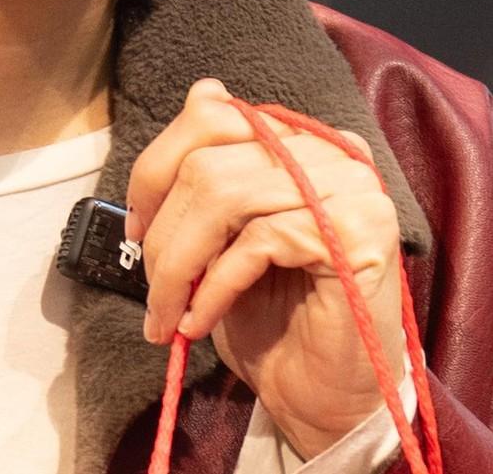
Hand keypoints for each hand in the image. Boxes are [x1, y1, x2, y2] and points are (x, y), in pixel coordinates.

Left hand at [124, 78, 404, 457]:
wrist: (328, 400)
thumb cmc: (275, 319)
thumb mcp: (226, 234)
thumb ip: (217, 167)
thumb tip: (202, 92)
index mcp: (302, 141)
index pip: (213, 114)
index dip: (157, 168)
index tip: (136, 226)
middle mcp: (334, 152)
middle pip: (209, 157)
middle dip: (161, 228)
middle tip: (151, 287)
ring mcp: (351, 189)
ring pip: (224, 196)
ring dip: (178, 265)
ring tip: (168, 313)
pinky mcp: (356, 234)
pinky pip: (256, 240)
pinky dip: (212, 287)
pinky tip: (200, 321)